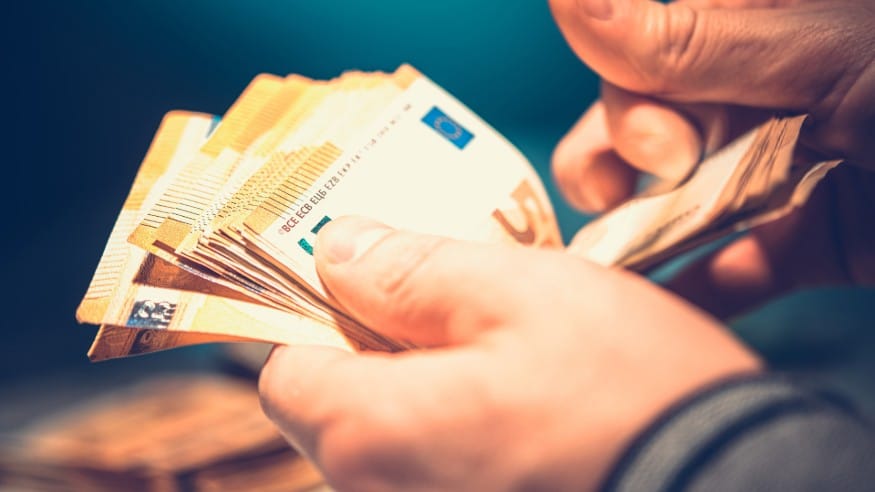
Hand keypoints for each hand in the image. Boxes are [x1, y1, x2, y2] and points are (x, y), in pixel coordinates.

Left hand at [260, 217, 759, 490]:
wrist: (732, 488)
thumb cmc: (625, 393)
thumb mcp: (517, 294)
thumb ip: (410, 271)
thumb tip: (335, 250)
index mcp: (369, 432)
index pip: (284, 368)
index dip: (319, 314)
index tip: (373, 278)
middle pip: (338, 404)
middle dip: (380, 343)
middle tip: (458, 297)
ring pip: (394, 434)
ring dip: (430, 379)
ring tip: (506, 344)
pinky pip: (439, 463)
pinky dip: (463, 422)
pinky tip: (527, 395)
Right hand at [550, 0, 874, 317]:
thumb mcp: (827, 56)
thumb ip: (693, 40)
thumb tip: (572, 1)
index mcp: (759, 25)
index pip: (640, 43)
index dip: (625, 86)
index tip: (660, 136)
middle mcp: (759, 87)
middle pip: (641, 118)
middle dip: (628, 153)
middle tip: (667, 172)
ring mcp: (779, 163)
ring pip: (672, 191)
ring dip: (638, 223)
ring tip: (622, 252)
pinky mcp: (805, 235)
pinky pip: (731, 261)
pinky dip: (695, 287)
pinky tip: (660, 304)